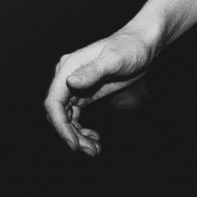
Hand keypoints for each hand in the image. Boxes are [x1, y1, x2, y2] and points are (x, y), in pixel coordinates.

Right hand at [44, 31, 155, 155]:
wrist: (142, 45)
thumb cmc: (129, 48)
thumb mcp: (113, 59)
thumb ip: (92, 72)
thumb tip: (70, 82)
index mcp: (68, 67)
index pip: (54, 102)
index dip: (60, 126)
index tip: (73, 144)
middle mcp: (67, 77)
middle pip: (59, 114)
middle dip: (71, 135)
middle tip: (90, 150)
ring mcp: (76, 86)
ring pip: (67, 118)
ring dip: (77, 136)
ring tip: (94, 149)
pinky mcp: (85, 93)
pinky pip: (76, 117)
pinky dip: (82, 130)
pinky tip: (94, 137)